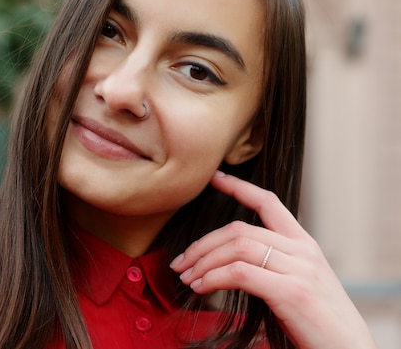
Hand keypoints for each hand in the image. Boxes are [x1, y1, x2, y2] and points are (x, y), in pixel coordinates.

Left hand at [169, 171, 376, 348]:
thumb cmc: (318, 320)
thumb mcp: (299, 281)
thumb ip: (274, 264)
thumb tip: (229, 261)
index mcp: (304, 244)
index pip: (269, 203)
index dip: (239, 187)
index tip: (215, 178)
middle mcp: (302, 251)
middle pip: (239, 230)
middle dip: (202, 244)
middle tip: (180, 262)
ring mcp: (298, 269)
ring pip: (236, 249)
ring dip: (203, 263)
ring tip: (187, 278)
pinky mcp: (291, 292)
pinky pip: (240, 274)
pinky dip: (213, 278)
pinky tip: (201, 288)